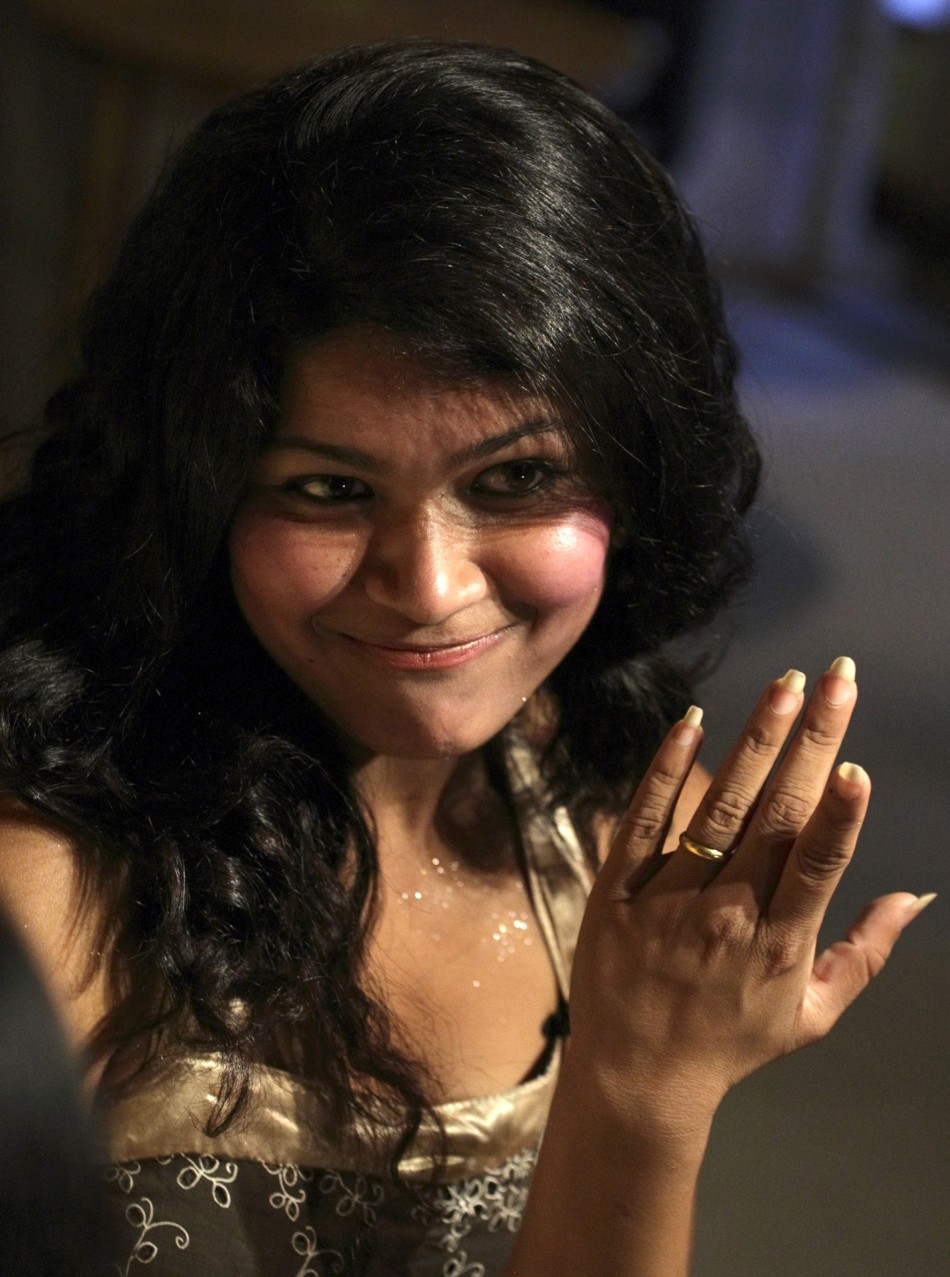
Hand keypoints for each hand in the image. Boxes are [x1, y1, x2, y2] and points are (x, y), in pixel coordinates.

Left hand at [566, 658, 929, 1133]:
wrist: (635, 1076)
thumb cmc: (732, 1042)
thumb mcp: (813, 1015)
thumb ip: (865, 953)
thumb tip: (917, 897)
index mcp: (778, 943)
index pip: (814, 865)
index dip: (838, 816)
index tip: (855, 766)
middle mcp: (725, 914)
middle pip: (774, 817)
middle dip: (810, 743)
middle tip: (837, 679)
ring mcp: (666, 899)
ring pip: (716, 809)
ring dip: (753, 742)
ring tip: (783, 686)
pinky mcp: (618, 889)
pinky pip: (642, 821)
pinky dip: (666, 771)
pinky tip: (690, 722)